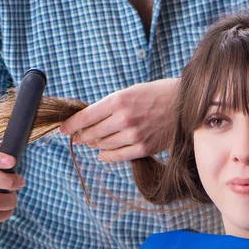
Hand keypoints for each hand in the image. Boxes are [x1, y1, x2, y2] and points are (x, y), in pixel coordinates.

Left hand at [59, 78, 178, 161]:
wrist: (185, 104)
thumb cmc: (156, 94)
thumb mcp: (130, 92)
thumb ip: (110, 105)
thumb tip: (88, 119)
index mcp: (119, 100)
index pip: (85, 116)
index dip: (71, 125)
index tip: (64, 129)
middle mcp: (124, 118)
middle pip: (92, 133)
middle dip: (81, 136)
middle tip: (77, 138)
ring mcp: (134, 135)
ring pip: (103, 145)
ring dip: (94, 144)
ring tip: (92, 142)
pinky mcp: (144, 147)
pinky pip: (118, 156)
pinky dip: (107, 156)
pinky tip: (102, 154)